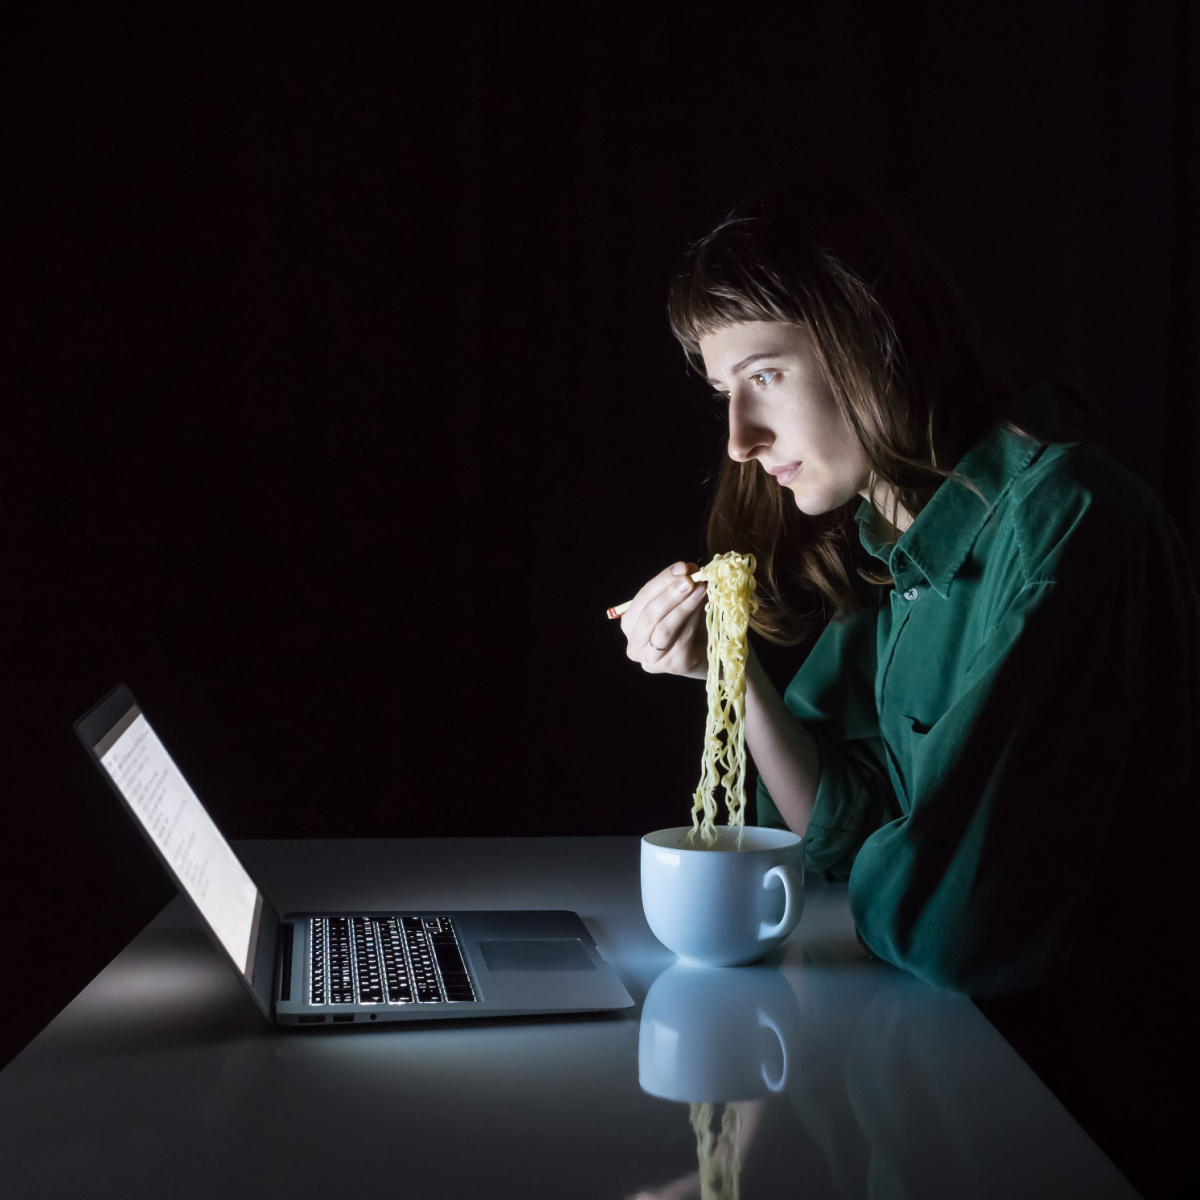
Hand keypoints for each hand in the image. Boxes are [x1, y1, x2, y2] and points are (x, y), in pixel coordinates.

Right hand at [621, 561, 707, 678]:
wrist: (709, 657)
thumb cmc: (691, 628)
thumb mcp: (680, 604)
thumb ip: (679, 587)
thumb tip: (688, 568)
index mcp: (631, 625)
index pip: (642, 598)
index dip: (661, 580)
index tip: (682, 567)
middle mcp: (635, 645)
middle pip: (649, 614)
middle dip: (670, 594)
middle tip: (689, 579)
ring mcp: (652, 659)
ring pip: (663, 628)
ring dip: (682, 606)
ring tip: (700, 589)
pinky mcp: (672, 665)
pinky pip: (681, 639)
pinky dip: (692, 620)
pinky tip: (703, 606)